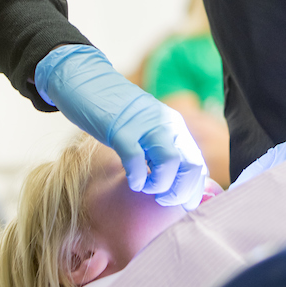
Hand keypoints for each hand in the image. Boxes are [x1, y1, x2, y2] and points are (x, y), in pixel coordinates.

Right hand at [35, 44, 207, 208]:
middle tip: (162, 199)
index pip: (198, 165)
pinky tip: (131, 182)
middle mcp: (167, 124)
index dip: (192, 192)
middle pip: (192, 167)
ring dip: (159, 186)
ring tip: (145, 188)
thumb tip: (172, 183)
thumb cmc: (113, 113)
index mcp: (174, 127)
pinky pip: (137, 159)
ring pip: (171, 163)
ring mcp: (145, 126)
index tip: (178, 204)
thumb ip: (160, 150)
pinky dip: (137, 178)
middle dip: (180, 193)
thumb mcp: (145, 130)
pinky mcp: (121, 129)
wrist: (87, 82)